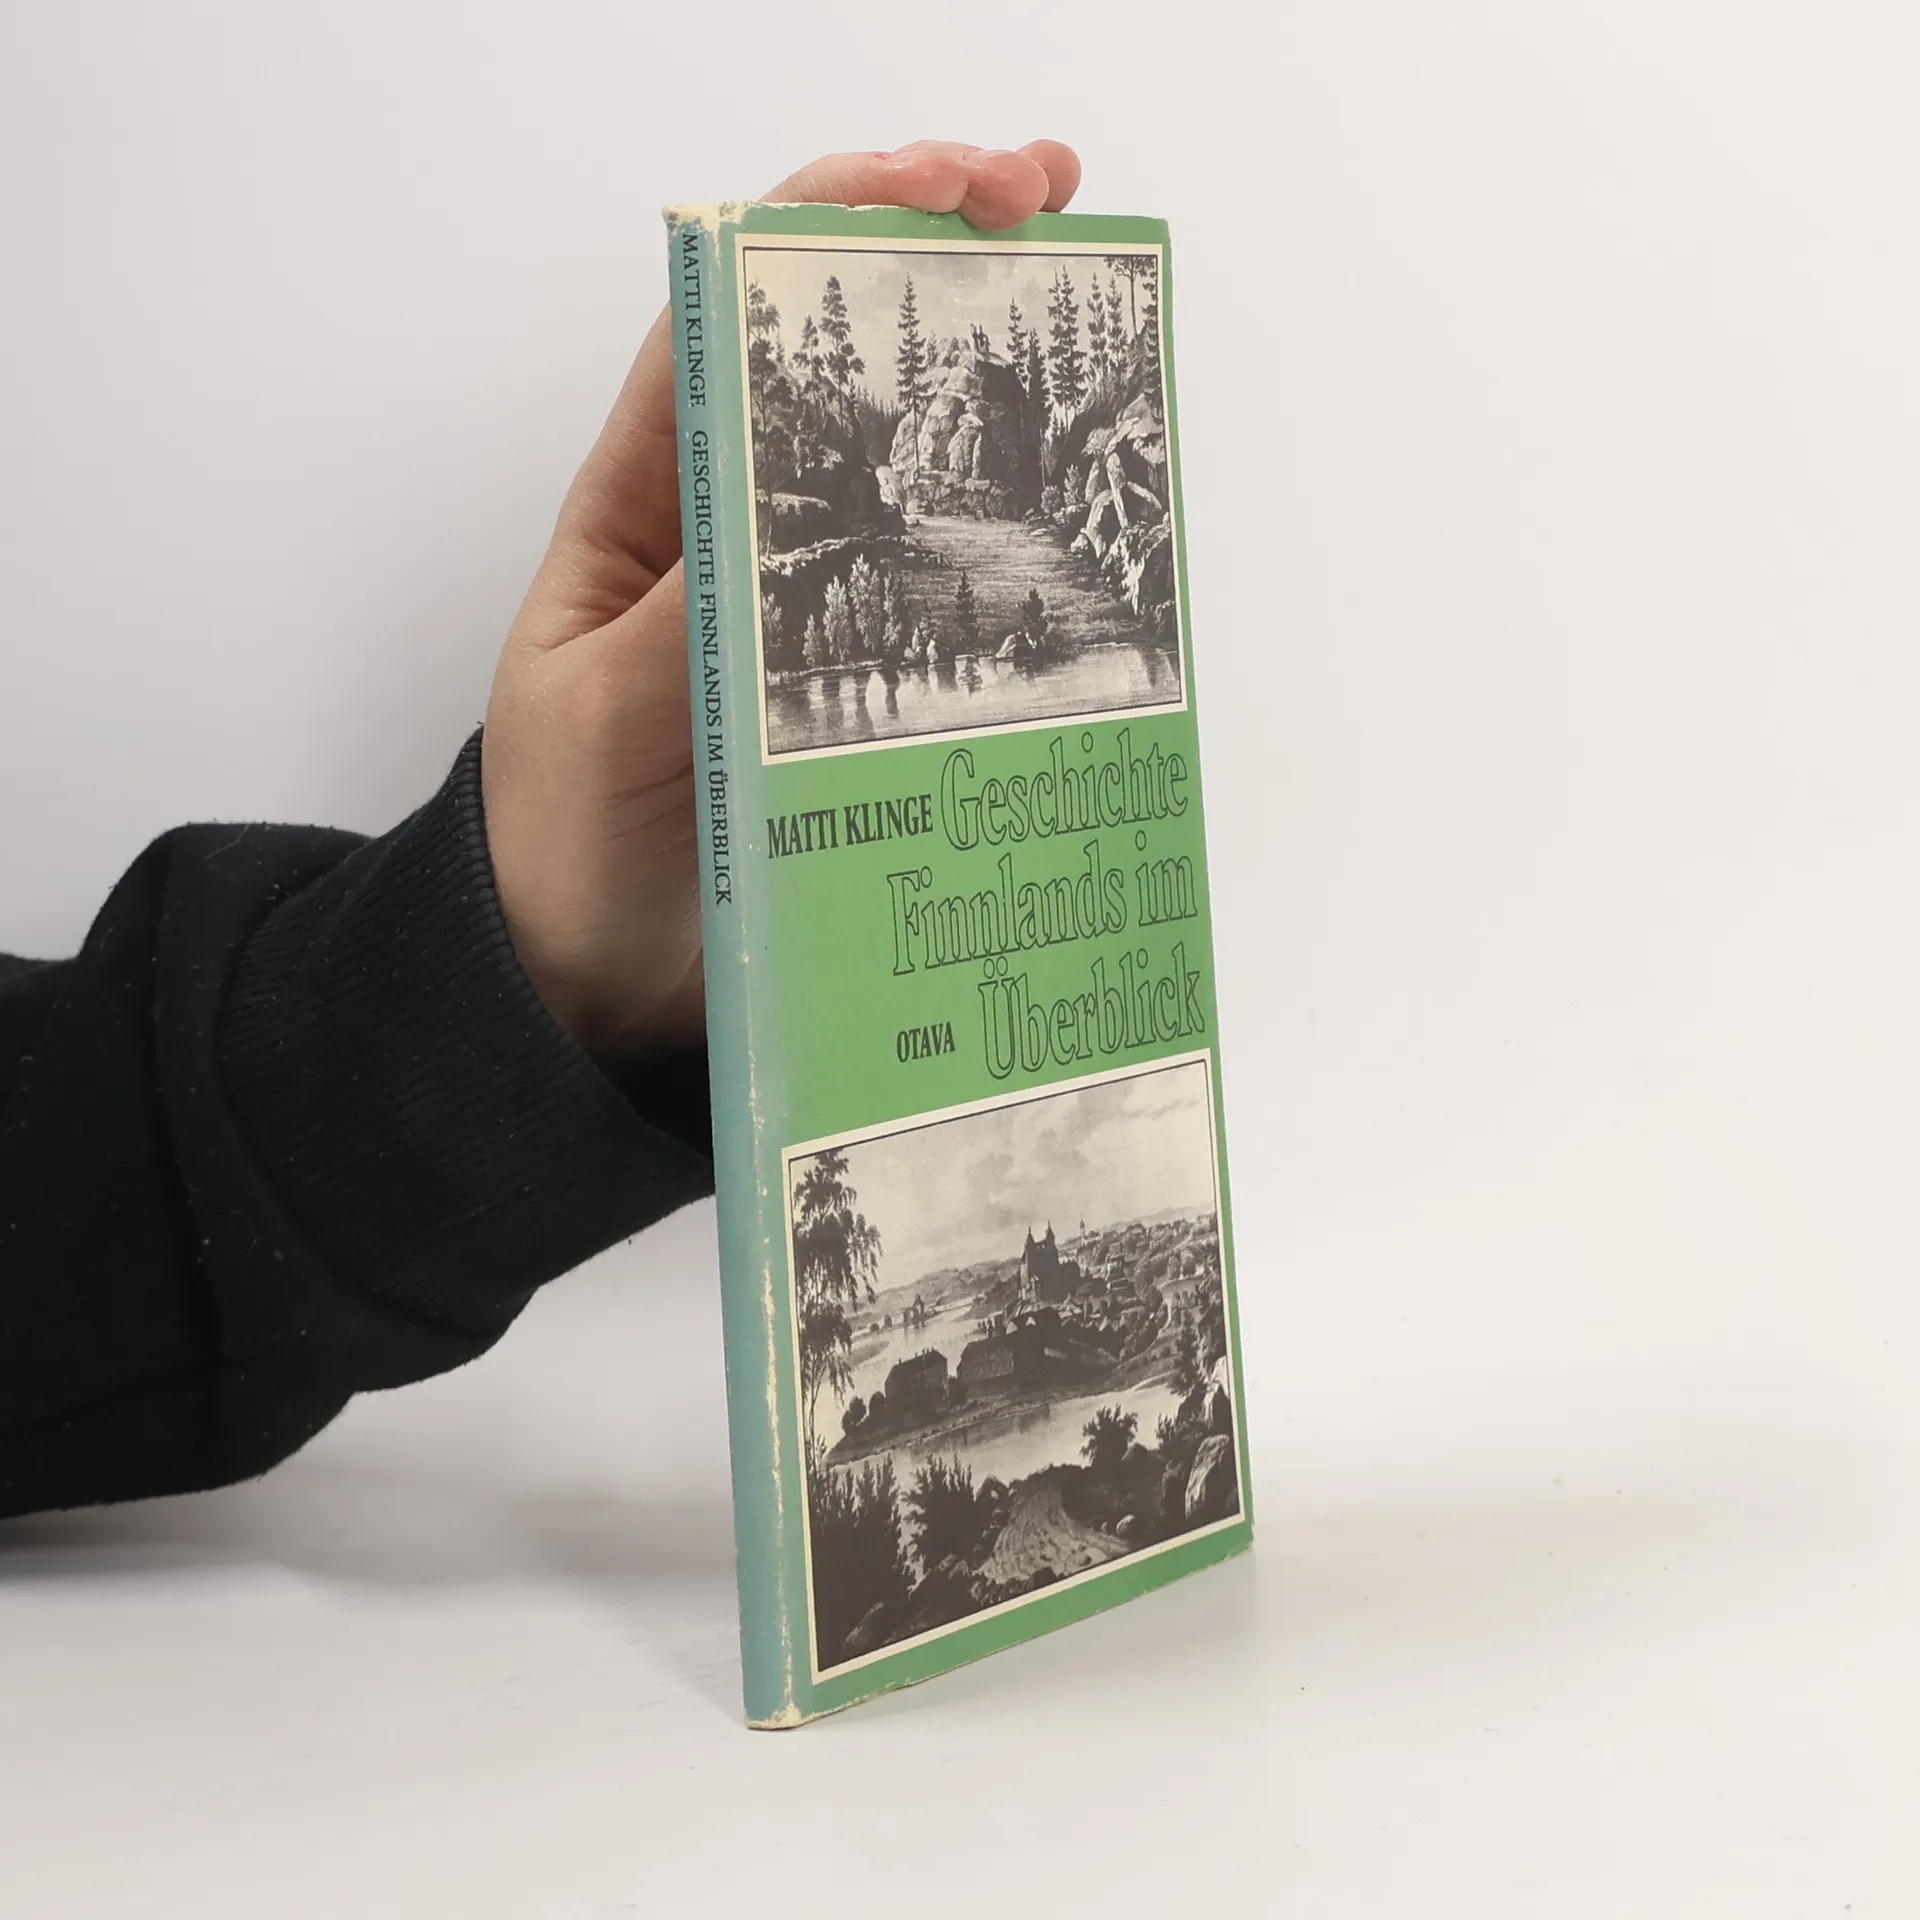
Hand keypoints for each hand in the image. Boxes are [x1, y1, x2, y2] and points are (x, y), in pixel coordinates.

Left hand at [481, 140, 1082, 1064]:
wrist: (589, 989)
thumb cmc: (558, 847)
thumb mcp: (598, 718)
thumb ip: (684, 618)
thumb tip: (785, 513)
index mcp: (646, 506)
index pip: (731, 320)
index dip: (827, 223)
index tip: (938, 187)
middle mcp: (736, 537)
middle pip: (838, 365)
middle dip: (932, 260)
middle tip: (1044, 200)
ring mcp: (809, 612)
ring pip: (909, 472)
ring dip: (993, 388)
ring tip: (1091, 313)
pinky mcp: (864, 692)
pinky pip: (945, 600)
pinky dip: (1012, 545)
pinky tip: (1077, 510)